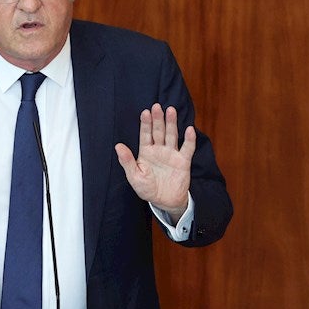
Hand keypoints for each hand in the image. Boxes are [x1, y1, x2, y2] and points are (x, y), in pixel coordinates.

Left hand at [114, 103, 194, 218]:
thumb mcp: (134, 176)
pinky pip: (187, 148)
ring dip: (171, 123)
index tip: (145, 112)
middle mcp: (159, 150)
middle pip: (158, 131)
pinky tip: (189, 129)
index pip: (145, 134)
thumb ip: (127, 161)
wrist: (164, 201)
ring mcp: (172, 154)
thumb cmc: (147, 189)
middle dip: (157, 119)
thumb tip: (118, 146)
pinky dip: (189, 139)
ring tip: (170, 110)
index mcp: (146, 152)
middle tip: (156, 106)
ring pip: (172, 135)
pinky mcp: (183, 161)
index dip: (145, 124)